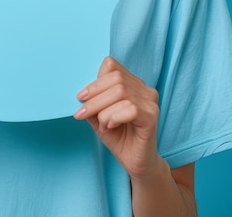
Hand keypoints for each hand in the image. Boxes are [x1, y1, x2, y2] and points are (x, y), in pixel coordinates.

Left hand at [74, 57, 159, 179]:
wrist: (135, 164)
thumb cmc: (119, 138)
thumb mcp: (99, 117)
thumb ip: (92, 102)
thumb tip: (80, 93)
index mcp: (132, 83)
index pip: (112, 66)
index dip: (95, 80)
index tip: (81, 97)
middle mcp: (144, 89)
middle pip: (115, 78)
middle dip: (94, 96)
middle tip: (82, 113)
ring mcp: (150, 102)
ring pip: (121, 93)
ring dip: (103, 110)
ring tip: (102, 125)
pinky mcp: (152, 116)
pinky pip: (130, 109)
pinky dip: (114, 117)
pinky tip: (111, 126)